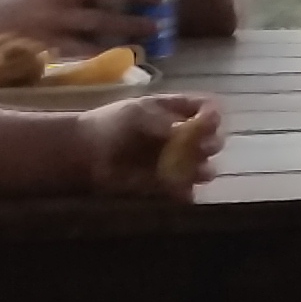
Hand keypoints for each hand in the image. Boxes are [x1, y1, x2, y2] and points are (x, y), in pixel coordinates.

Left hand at [80, 88, 217, 198]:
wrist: (87, 153)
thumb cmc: (112, 125)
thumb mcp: (136, 113)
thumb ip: (162, 120)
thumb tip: (186, 130)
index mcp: (177, 111)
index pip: (208, 109)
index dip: (213, 114)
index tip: (209, 120)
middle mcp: (183, 136)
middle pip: (213, 139)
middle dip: (212, 143)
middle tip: (201, 148)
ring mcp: (177, 162)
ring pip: (205, 168)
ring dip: (204, 170)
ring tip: (193, 172)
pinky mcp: (167, 186)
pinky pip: (186, 191)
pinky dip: (187, 192)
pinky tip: (179, 190)